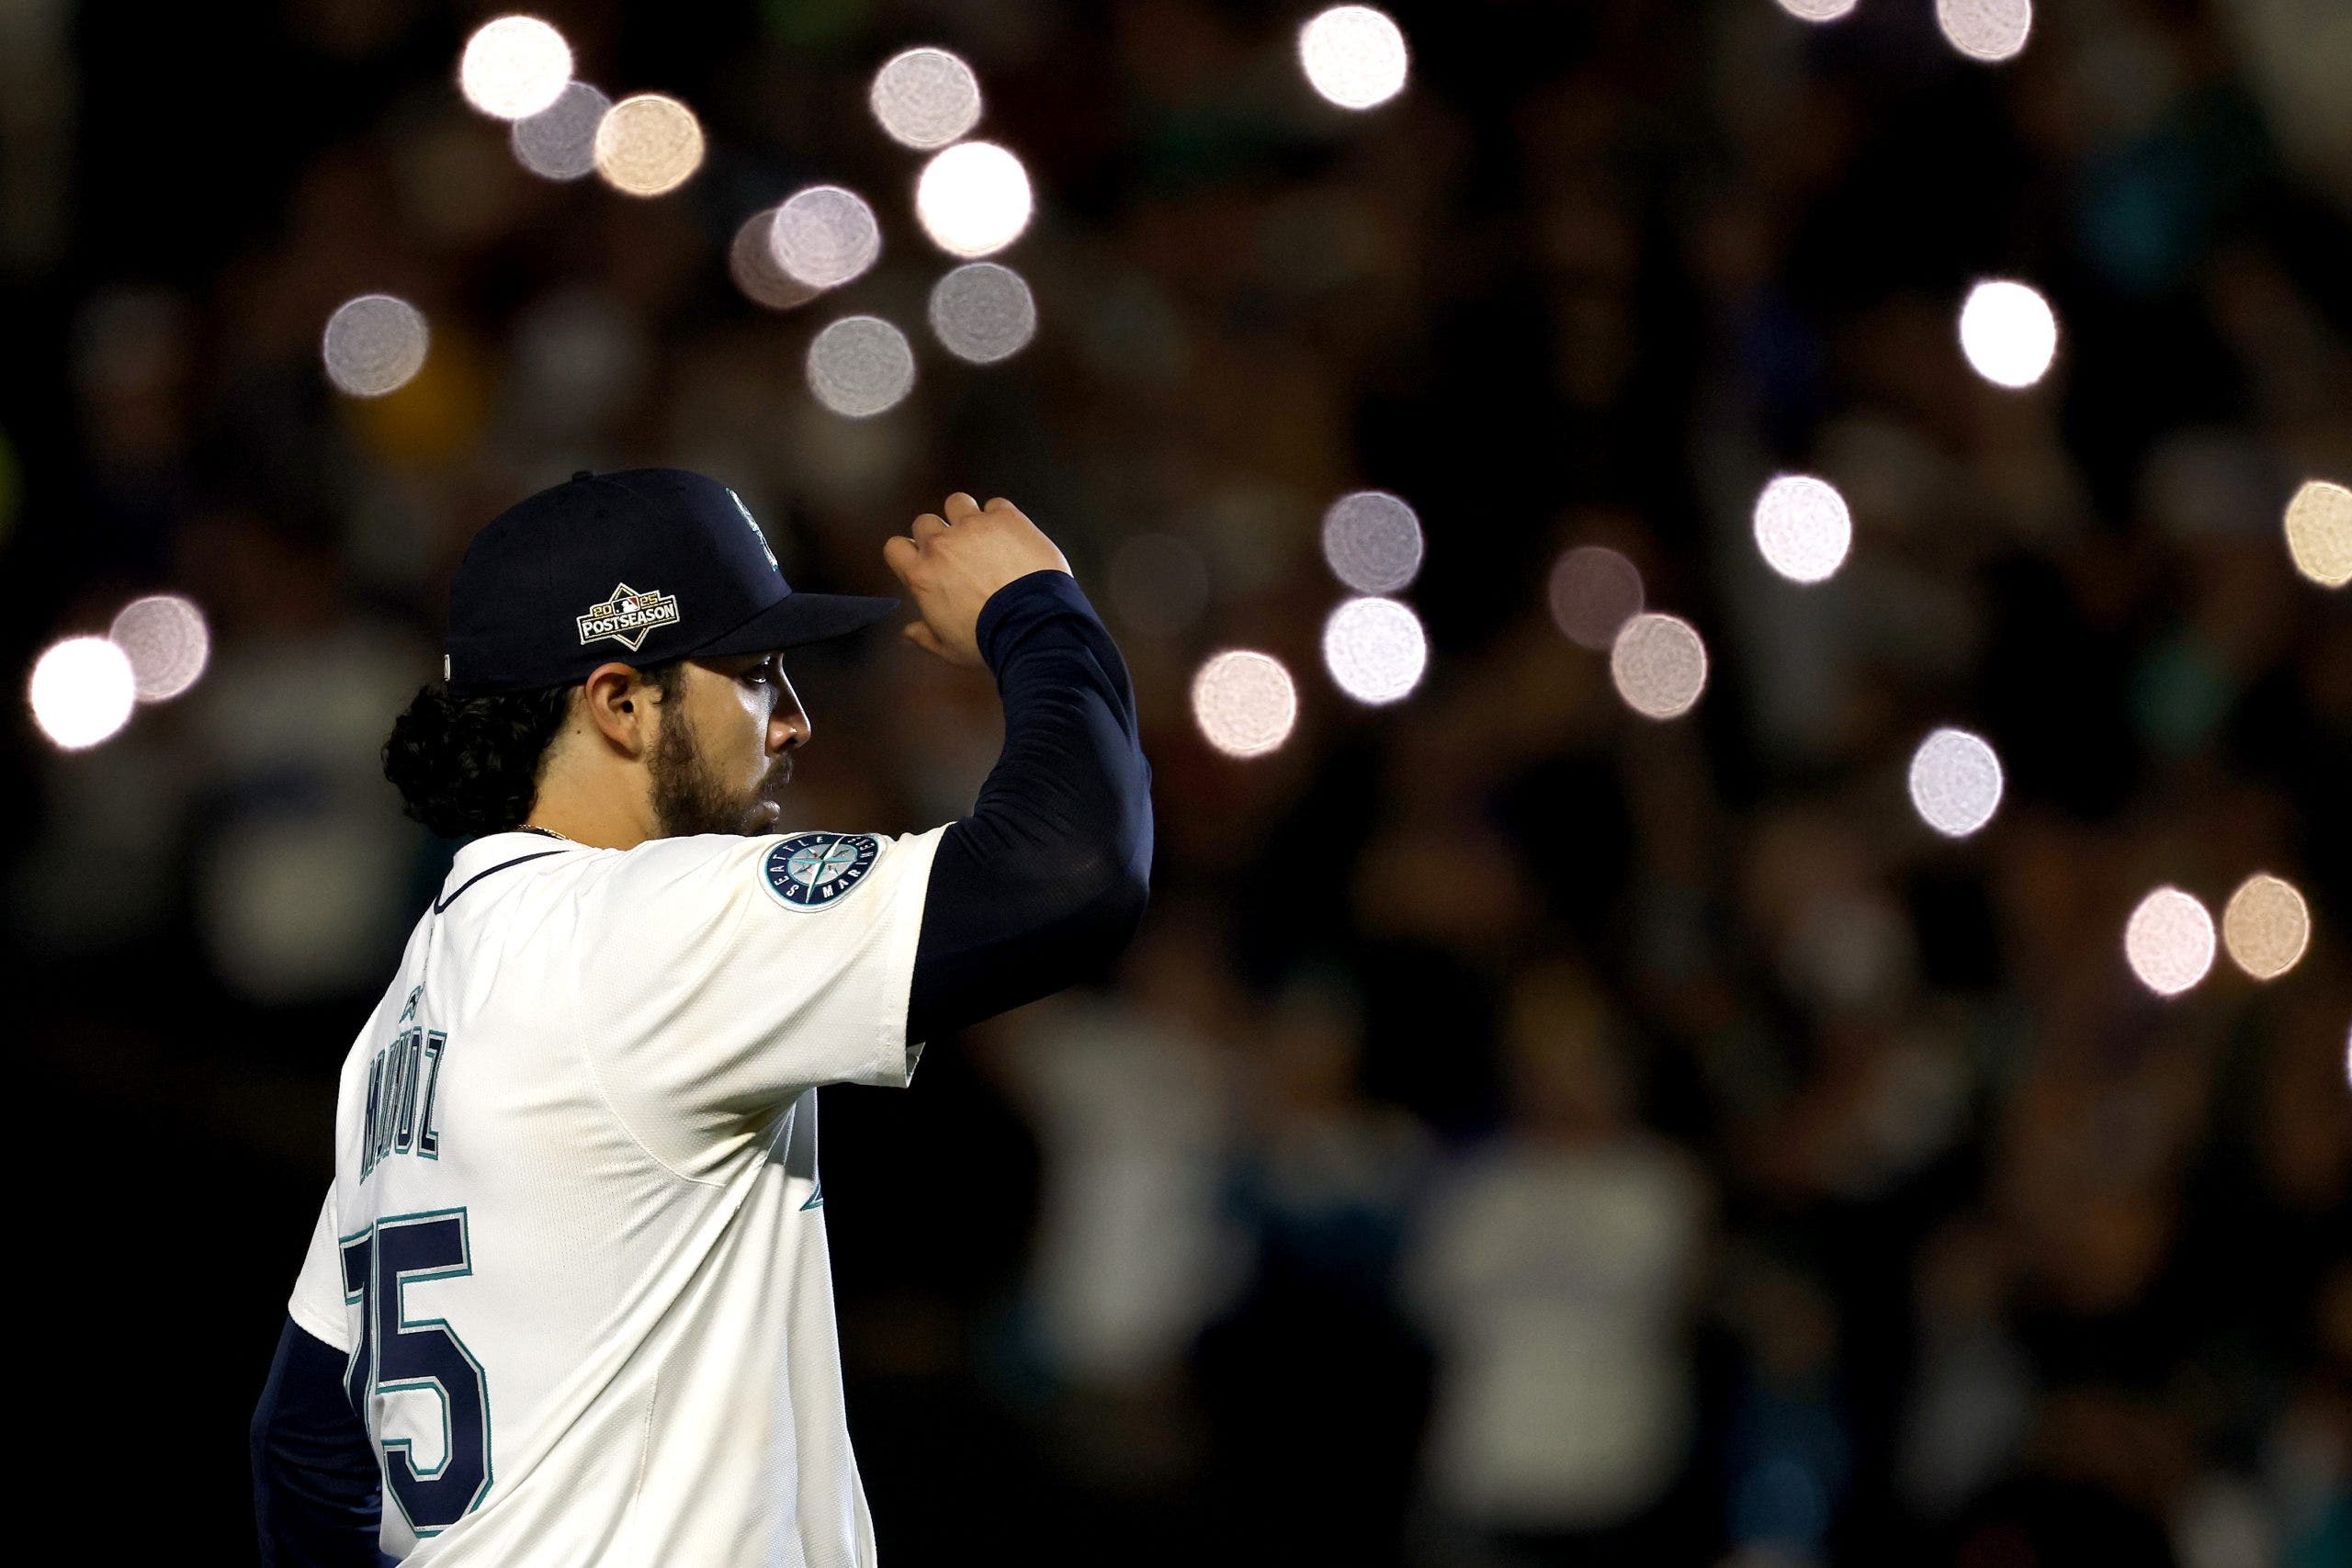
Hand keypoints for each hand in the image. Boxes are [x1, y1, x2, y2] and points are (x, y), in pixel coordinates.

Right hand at [883, 493, 1071, 666]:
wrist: (1032, 624)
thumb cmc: (988, 640)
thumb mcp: (950, 648)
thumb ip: (925, 636)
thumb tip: (908, 633)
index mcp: (922, 574)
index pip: (895, 547)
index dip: (908, 552)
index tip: (923, 561)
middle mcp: (942, 544)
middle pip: (925, 522)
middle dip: (937, 534)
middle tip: (957, 553)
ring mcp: (973, 526)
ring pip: (957, 503)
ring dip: (965, 516)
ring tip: (982, 535)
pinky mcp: (1006, 518)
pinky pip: (995, 504)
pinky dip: (1000, 517)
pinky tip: (1010, 535)